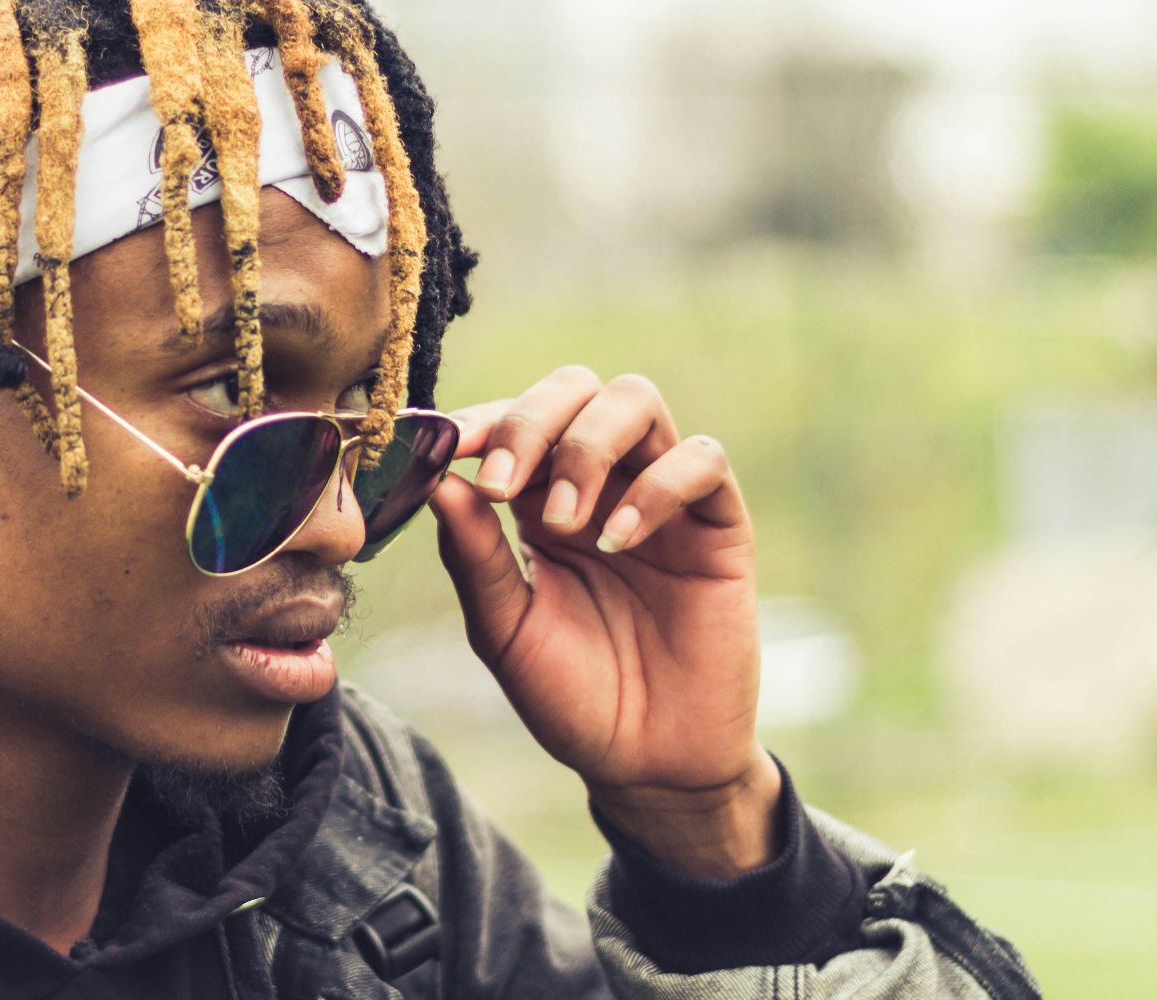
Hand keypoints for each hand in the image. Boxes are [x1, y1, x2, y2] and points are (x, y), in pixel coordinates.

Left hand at [430, 366, 781, 876]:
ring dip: (587, 446)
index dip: (478, 422)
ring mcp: (662, 498)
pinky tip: (618, 539)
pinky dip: (657, 485)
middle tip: (500, 481)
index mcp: (538, 499)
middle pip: (574, 389)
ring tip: (563, 519)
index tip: (441, 447)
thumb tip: (437, 482)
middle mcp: (601, 483)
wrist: (647, 765)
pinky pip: (701, 461)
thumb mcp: (505, 631)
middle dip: (530, 420)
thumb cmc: (571, 697)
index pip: (512, 421)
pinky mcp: (719, 526)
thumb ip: (474, 557)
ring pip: (635, 401)